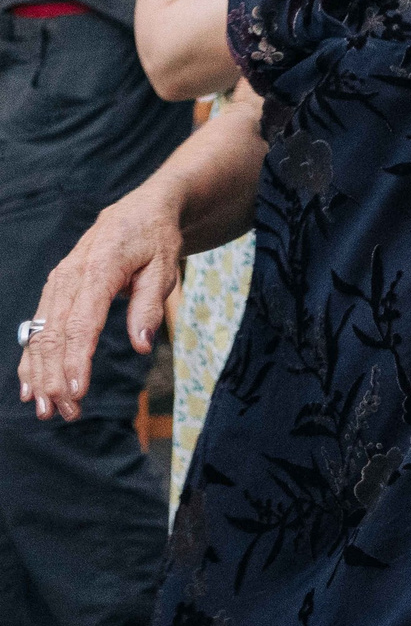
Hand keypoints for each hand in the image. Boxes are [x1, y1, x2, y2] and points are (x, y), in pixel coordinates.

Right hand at [17, 185, 182, 420]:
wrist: (140, 211)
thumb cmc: (156, 240)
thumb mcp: (165, 267)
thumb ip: (149, 306)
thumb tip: (141, 346)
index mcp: (99, 269)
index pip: (82, 322)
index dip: (76, 359)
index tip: (76, 392)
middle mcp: (69, 276)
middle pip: (55, 335)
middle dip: (55, 377)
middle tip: (63, 413)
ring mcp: (57, 283)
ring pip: (40, 335)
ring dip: (40, 374)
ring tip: (47, 410)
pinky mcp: (54, 290)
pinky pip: (37, 328)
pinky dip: (31, 359)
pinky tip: (30, 387)